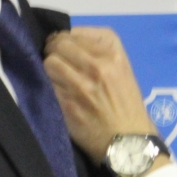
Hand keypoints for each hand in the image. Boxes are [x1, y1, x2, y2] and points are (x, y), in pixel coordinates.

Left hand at [44, 27, 158, 160]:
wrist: (130, 143)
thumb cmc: (128, 108)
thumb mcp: (123, 71)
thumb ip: (98, 53)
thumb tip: (65, 44)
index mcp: (114, 53)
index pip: (76, 32)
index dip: (66, 40)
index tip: (66, 49)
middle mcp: (97, 64)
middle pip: (59, 44)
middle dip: (54, 52)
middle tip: (56, 63)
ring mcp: (80, 84)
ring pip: (49, 62)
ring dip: (49, 70)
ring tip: (56, 79)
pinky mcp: (67, 102)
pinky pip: (47, 84)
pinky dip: (48, 87)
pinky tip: (56, 94)